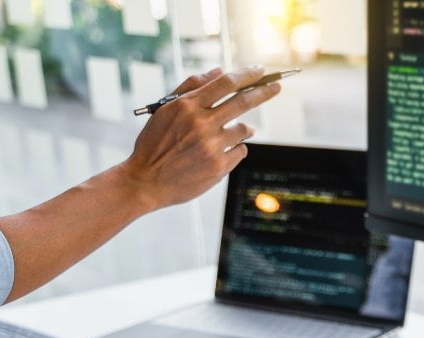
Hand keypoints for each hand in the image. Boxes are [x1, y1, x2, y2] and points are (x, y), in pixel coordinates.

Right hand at [119, 66, 279, 210]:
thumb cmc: (155, 143)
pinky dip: (235, 149)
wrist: (146, 180)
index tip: (260, 70)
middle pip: (243, 101)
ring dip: (244, 128)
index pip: (225, 83)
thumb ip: (191, 88)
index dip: (247, 74)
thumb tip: (218, 71)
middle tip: (277, 86)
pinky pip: (240, 151)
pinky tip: (220, 152)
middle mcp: (201, 123)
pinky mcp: (219, 167)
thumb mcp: (165, 109)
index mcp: (187, 106)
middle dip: (264, 91)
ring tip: (230, 132)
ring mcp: (212, 146)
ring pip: (244, 129)